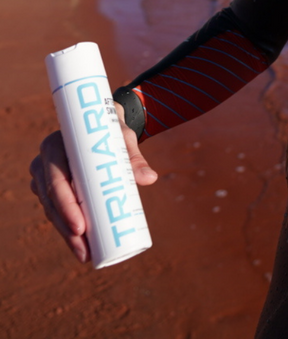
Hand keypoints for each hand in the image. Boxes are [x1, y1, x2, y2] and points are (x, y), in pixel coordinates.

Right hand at [29, 102, 156, 262]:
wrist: (101, 125)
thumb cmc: (111, 129)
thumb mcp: (123, 138)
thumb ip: (135, 156)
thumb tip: (151, 179)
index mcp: (55, 145)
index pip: (55, 179)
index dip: (65, 206)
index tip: (81, 227)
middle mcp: (44, 162)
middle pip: (52, 201)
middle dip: (67, 228)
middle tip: (86, 250)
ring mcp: (45, 177)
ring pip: (52, 211)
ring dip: (66, 235)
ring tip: (86, 254)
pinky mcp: (51, 189)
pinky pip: (56, 212)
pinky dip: (66, 230)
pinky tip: (80, 247)